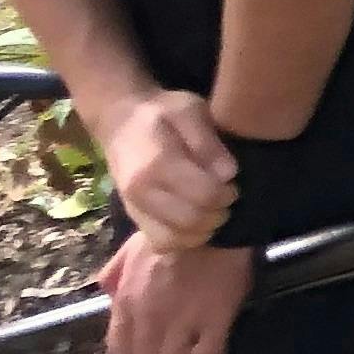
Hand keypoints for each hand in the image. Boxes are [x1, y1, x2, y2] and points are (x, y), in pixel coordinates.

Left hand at [100, 237, 252, 353]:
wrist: (212, 223)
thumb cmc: (172, 233)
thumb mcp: (130, 248)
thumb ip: (113, 274)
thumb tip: (108, 294)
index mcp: (127, 302)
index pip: (119, 349)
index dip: (134, 349)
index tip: (149, 341)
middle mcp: (150, 319)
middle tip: (175, 346)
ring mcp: (183, 322)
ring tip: (196, 348)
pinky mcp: (215, 320)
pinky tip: (216, 344)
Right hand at [101, 89, 235, 249]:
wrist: (119, 120)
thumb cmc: (161, 111)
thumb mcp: (190, 110)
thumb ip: (209, 143)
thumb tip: (229, 174)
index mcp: (158, 164)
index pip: (204, 195)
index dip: (227, 194)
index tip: (234, 184)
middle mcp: (142, 192)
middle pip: (190, 222)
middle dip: (218, 214)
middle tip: (227, 199)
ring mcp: (134, 207)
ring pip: (173, 240)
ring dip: (201, 232)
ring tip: (212, 211)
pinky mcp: (133, 216)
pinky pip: (160, 242)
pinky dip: (183, 240)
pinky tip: (196, 222)